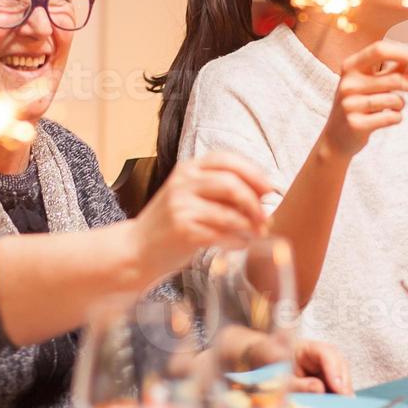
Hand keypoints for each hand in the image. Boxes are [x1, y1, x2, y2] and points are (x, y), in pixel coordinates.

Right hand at [133, 152, 273, 276]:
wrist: (137, 248)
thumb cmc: (171, 223)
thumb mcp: (191, 195)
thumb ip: (221, 191)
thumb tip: (264, 196)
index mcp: (188, 168)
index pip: (226, 159)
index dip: (254, 172)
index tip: (270, 188)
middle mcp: (183, 182)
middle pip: (230, 183)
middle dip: (255, 201)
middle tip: (266, 216)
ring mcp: (181, 206)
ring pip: (228, 211)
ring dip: (250, 224)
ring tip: (257, 233)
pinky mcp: (182, 230)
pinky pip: (221, 234)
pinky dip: (237, 240)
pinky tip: (241, 243)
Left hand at [237, 334, 352, 394]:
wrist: (257, 363)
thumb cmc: (265, 362)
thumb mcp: (276, 373)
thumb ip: (296, 382)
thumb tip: (319, 389)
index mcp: (306, 347)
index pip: (327, 353)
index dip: (335, 370)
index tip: (339, 388)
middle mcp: (318, 356)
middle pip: (338, 364)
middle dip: (344, 383)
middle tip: (346, 403)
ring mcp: (321, 368)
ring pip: (339, 376)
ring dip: (342, 392)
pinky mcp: (322, 379)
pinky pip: (332, 387)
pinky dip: (335, 397)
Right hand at [320, 41, 407, 158]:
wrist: (336, 137)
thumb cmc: (359, 104)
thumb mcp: (372, 83)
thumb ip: (394, 70)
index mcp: (351, 67)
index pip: (380, 50)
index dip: (404, 53)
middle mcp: (348, 83)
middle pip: (394, 79)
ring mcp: (350, 104)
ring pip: (394, 100)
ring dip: (401, 105)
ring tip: (394, 108)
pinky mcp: (356, 124)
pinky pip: (391, 117)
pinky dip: (397, 118)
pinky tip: (389, 118)